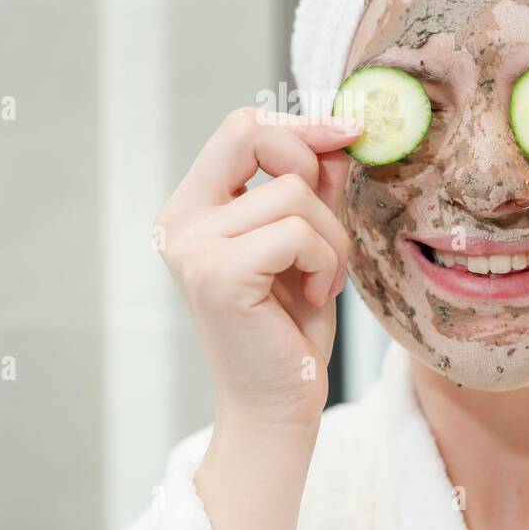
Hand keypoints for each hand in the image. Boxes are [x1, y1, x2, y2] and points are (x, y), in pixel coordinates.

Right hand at [155, 106, 359, 429]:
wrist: (277, 404)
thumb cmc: (290, 325)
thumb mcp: (309, 238)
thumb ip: (315, 184)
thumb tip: (341, 129)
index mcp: (193, 206)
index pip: (241, 127)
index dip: (298, 125)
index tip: (348, 132)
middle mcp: (180, 221)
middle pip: (250, 134)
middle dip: (308, 162)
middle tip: (325, 220)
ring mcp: (193, 247)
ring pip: (291, 191)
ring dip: (329, 235)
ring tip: (319, 276)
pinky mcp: (217, 275)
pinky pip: (295, 232)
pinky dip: (323, 261)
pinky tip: (313, 293)